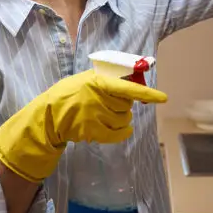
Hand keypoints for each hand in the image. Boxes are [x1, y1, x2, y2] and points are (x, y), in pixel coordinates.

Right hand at [0, 69, 166, 182]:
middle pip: (126, 105)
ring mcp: (95, 117)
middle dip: (124, 104)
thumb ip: (107, 79)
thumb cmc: (70, 92)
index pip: (128, 89)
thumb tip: (133, 77)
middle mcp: (98, 100)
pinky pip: (118, 134)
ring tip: (108, 113)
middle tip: (112, 101)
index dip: (147, 94)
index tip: (163, 98)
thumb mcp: (87, 78)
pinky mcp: (93, 132)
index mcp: (98, 83)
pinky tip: (125, 129)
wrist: (49, 114)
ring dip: (122, 117)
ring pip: (124, 119)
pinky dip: (124, 132)